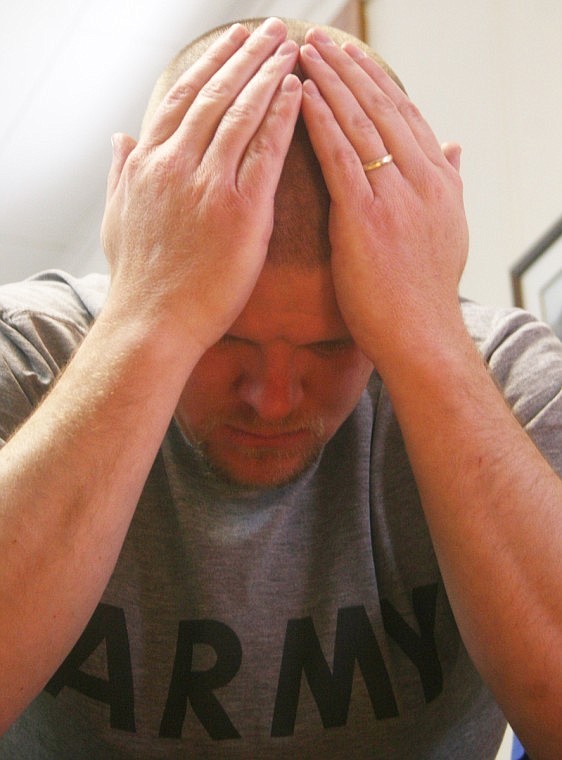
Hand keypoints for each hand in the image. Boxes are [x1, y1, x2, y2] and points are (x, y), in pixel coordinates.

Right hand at [101, 19, 300, 356]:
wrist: (152, 324)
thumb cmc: (138, 280)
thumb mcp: (117, 217)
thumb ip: (120, 171)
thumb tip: (120, 137)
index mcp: (148, 165)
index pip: (181, 98)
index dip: (210, 64)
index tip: (231, 41)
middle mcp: (176, 165)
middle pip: (215, 95)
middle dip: (246, 56)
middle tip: (273, 29)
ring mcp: (208, 187)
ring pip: (241, 114)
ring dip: (268, 75)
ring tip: (291, 48)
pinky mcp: (241, 213)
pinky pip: (265, 154)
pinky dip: (282, 118)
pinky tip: (298, 93)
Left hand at [299, 30, 467, 369]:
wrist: (421, 335)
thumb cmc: (425, 290)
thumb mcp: (450, 228)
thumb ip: (451, 182)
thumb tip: (453, 146)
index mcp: (439, 180)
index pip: (405, 114)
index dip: (376, 80)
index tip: (351, 55)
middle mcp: (422, 180)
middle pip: (382, 108)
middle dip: (348, 69)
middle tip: (318, 40)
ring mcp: (396, 197)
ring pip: (360, 125)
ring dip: (329, 84)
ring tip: (303, 54)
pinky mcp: (366, 218)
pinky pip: (341, 158)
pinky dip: (321, 123)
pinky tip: (300, 97)